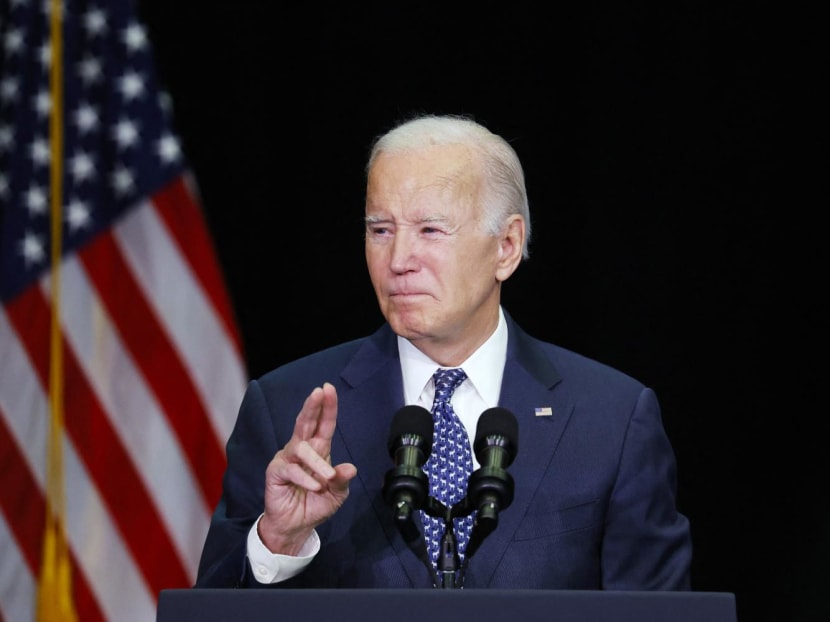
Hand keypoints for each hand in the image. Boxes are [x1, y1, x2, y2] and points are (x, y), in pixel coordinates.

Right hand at [258, 382, 357, 554]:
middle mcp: (302, 449)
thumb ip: (342, 480)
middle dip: (313, 406)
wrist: (296, 526)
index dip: (327, 407)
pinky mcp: (276, 472)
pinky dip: (306, 478)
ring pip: (302, 448)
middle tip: (319, 392)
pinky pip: (292, 470)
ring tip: (327, 479)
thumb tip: (351, 468)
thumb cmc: (315, 504)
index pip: (324, 424)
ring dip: (317, 463)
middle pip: (306, 422)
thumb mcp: (337, 494)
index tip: (329, 389)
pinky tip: (315, 486)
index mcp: (319, 450)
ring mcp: (287, 459)